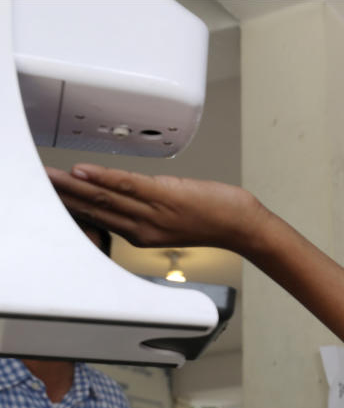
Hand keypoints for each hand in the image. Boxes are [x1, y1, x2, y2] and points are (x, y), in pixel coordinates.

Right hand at [45, 164, 270, 252]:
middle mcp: (142, 228)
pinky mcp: (164, 197)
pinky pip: (126, 186)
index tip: (51, 196)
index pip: (99, 219)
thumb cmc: (213, 220)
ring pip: (104, 197)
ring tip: (50, 177)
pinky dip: (102, 177)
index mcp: (141, 234)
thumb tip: (124, 194)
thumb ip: (145, 212)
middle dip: (62, 196)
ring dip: (73, 186)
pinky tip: (83, 172)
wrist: (242, 226)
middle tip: (37, 184)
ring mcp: (152, 213)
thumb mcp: (171, 222)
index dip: (72, 206)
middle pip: (94, 209)